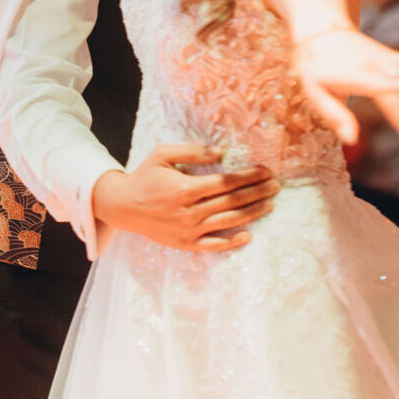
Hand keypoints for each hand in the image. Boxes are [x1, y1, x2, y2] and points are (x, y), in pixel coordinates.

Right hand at [90, 145, 280, 251]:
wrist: (122, 205)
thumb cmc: (145, 176)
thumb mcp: (163, 154)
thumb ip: (192, 152)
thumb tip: (221, 152)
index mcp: (185, 188)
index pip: (226, 183)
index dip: (249, 177)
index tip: (265, 171)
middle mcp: (189, 212)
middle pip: (232, 202)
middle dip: (257, 192)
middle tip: (276, 186)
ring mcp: (188, 230)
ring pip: (228, 223)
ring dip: (252, 213)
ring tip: (270, 204)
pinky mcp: (185, 243)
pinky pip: (213, 246)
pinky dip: (232, 242)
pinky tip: (248, 235)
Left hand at [294, 28, 398, 151]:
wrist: (320, 28)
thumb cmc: (313, 65)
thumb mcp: (314, 92)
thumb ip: (334, 115)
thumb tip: (352, 139)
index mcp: (349, 76)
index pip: (371, 84)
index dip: (388, 85)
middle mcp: (369, 66)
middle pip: (393, 97)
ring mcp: (381, 60)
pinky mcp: (388, 55)